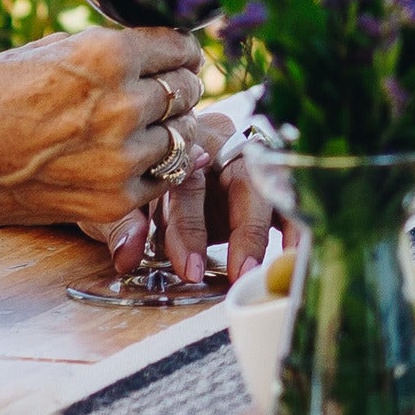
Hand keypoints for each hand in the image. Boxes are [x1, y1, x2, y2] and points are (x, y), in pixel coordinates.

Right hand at [0, 28, 202, 241]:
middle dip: (179, 87)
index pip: (177, 47)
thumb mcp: (45, 51)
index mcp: (106, 56)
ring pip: (182, 135)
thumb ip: (101, 48)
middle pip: (187, 91)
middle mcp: (121, 105)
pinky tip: (132, 157)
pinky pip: (164, 177)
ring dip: (169, 129)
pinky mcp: (114, 201)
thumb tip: (146, 46)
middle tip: (165, 91)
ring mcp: (121, 158)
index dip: (181, 51)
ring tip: (146, 126)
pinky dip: (155, 167)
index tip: (180, 56)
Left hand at [98, 107, 278, 287]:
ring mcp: (248, 159)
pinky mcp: (265, 180)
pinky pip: (286, 198)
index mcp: (182, 141)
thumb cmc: (133, 181)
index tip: (189, 268)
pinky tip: (297, 253)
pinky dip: (292, 225)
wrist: (145, 162)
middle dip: (244, 231)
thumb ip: (122, 225)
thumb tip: (128, 255)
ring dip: (276, 230)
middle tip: (240, 273)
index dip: (191, 227)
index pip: (190, 181)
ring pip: (272, 187)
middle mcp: (222, 141)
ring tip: (276, 269)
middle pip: (243, 180)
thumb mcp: (117, 200)